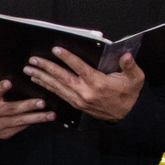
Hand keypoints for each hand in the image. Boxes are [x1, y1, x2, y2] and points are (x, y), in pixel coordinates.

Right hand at [0, 79, 53, 140]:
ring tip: (51, 115)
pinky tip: (44, 119)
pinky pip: (21, 127)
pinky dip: (33, 122)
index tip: (8, 83)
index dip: (0, 88)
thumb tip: (15, 76)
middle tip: (42, 102)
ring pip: (20, 121)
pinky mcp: (4, 134)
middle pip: (11, 109)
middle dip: (28, 106)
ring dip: (37, 118)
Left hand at [26, 47, 145, 122]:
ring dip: (42, 77)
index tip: (56, 50)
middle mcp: (86, 92)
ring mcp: (79, 99)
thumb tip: (126, 55)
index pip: (80, 68)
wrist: (128, 115)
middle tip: (33, 60)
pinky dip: (47, 87)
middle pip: (62, 77)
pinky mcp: (76, 104)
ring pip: (57, 86)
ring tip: (29, 69)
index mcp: (98, 83)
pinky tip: (38, 81)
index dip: (67, 58)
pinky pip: (59, 94)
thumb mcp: (135, 78)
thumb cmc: (130, 94)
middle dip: (46, 68)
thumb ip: (129, 66)